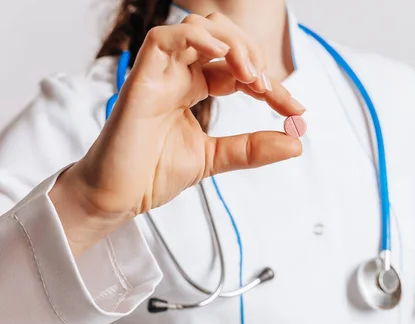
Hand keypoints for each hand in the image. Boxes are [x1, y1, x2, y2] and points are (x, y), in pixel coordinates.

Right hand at [49, 13, 304, 256]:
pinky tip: (223, 57)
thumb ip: (252, 148)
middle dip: (254, 56)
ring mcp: (158, 74)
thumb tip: (296, 143)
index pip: (238, 70)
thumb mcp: (215, 158)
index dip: (271, 85)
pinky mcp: (140, 80)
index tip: (296, 110)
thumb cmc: (152, 175)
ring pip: (198, 29)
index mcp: (192, 88)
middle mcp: (177, 75)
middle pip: (222, 38)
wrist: (115, 199)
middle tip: (269, 89)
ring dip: (234, 45)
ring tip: (252, 78)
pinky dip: (197, 40)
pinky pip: (164, 40)